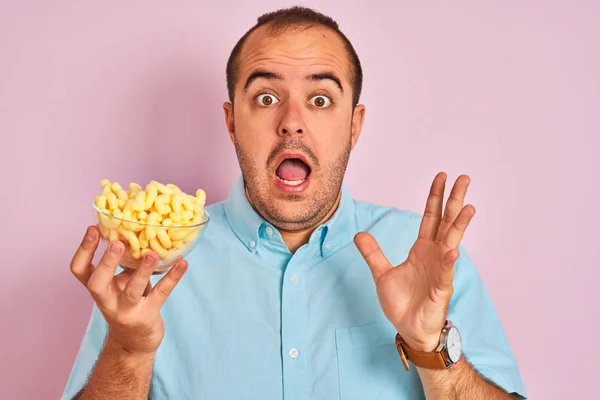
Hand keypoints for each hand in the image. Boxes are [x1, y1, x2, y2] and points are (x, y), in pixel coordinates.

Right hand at [70, 226, 187, 355]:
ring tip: (152, 254)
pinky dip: (173, 277)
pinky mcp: (147, 316)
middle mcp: (107, 301)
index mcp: (98, 288)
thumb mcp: (120, 284)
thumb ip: (124, 263)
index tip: (94, 229)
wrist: (134, 343)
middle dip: (106, 263)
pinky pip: (161, 294)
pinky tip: (183, 263)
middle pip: (97, 283)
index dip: (84, 250)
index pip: (79, 269)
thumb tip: (135, 232)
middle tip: (117, 243)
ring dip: (142, 271)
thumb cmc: (127, 304)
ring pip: (132, 291)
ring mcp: (126, 310)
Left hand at [354, 173, 474, 351]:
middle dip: (454, 201)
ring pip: (452, 243)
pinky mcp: (441, 289)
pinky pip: (445, 273)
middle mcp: (435, 255)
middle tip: (464, 178)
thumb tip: (359, 234)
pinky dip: (448, 262)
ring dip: (459, 225)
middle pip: (446, 222)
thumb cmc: (402, 303)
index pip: (431, 217)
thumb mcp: (382, 274)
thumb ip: (373, 253)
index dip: (435, 197)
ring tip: (469, 207)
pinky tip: (452, 251)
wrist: (409, 330)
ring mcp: (440, 270)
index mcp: (422, 249)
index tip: (441, 177)